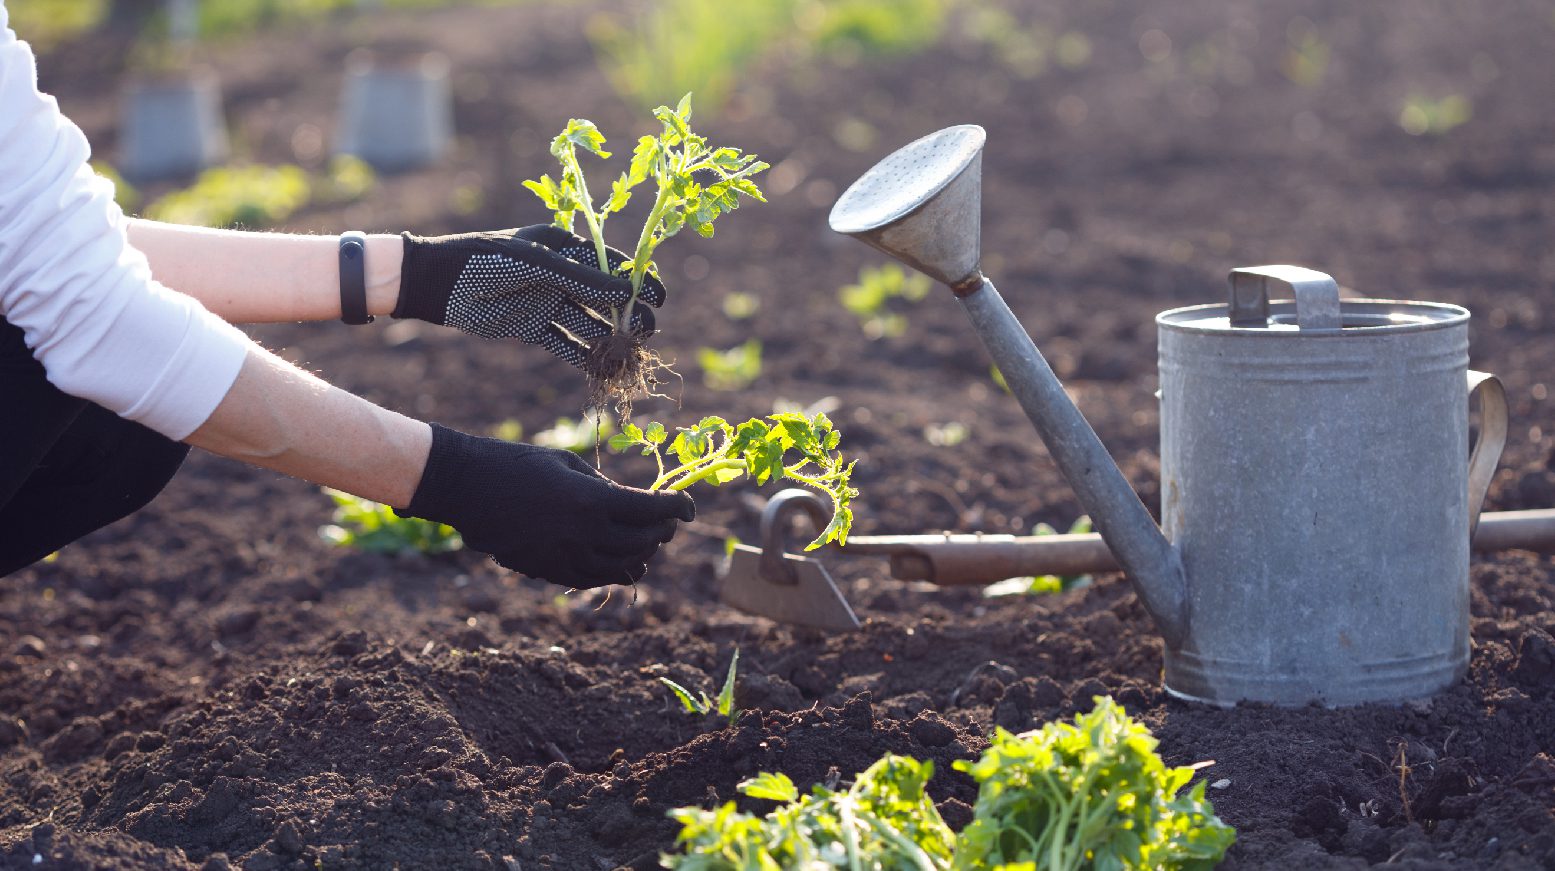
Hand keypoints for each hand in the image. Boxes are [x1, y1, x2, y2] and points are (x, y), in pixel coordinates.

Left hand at [394, 225, 669, 366]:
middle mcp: (559, 274)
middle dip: (626, 315)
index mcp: (563, 247)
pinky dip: (582, 356)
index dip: (637, 281)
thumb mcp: (534, 264)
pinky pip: (564, 343)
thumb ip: (580, 279)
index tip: (659, 298)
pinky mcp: (532, 327)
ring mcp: (547, 301)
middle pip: (603, 298)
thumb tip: (626, 294)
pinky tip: (601, 369)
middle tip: (645, 333)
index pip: (610, 264)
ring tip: (627, 354)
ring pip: (587, 322)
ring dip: (607, 338)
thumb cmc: (484, 260)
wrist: (434, 283)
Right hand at [397, 424, 694, 587]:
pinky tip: (624, 563)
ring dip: (642, 554)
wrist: (468, 488)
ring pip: (622, 566)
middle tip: (670, 522)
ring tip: (650, 543)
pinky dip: (615, 571)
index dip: (678, 509)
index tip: (690, 508)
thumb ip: (604, 487)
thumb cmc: (518, 464)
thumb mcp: (568, 464)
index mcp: (592, 501)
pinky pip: (592, 579)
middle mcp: (584, 534)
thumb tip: (631, 505)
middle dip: (663, 531)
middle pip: (642, 541)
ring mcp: (566, 557)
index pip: (652, 510)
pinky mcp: (548, 571)